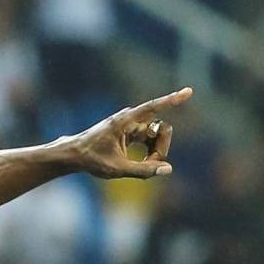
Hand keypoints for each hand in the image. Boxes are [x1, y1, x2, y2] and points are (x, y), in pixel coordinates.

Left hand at [63, 88, 191, 179]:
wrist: (75, 154)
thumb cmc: (92, 159)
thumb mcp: (118, 169)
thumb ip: (144, 171)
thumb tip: (168, 169)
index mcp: (126, 121)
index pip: (154, 107)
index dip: (173, 100)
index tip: (189, 92)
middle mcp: (131, 119)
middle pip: (162, 129)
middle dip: (161, 148)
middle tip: (150, 166)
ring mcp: (132, 125)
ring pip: (157, 136)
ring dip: (155, 153)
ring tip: (141, 166)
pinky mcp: (132, 132)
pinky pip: (150, 140)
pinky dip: (150, 153)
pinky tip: (141, 163)